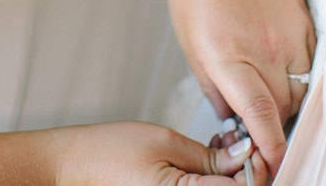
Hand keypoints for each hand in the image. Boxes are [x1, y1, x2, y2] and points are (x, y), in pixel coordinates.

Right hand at [47, 121, 257, 185]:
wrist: (70, 167)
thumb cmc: (105, 154)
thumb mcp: (166, 142)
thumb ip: (209, 157)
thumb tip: (244, 156)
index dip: (256, 167)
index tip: (255, 147)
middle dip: (244, 174)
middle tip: (237, 146)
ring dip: (229, 179)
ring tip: (220, 150)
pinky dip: (210, 184)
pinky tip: (206, 165)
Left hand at [164, 0, 314, 174]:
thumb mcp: (189, 36)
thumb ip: (213, 82)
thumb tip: (230, 115)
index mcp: (229, 55)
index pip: (261, 118)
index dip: (269, 149)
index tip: (269, 165)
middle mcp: (267, 48)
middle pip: (284, 110)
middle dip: (272, 125)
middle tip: (254, 124)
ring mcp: (291, 33)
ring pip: (300, 88)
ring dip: (285, 99)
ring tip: (261, 84)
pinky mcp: (305, 19)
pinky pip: (309, 62)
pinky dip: (295, 72)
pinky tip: (274, 57)